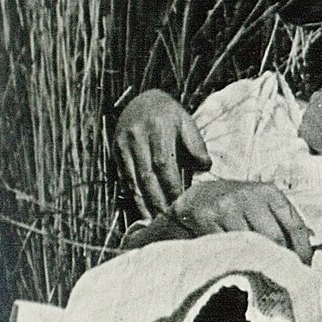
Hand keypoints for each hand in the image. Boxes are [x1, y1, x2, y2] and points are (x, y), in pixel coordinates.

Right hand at [114, 89, 209, 216]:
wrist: (142, 100)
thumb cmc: (169, 115)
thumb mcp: (186, 122)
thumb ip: (196, 144)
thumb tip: (205, 167)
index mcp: (159, 128)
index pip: (164, 163)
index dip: (171, 186)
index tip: (180, 204)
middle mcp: (139, 136)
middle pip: (147, 175)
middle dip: (157, 201)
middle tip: (166, 220)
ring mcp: (125, 144)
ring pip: (133, 180)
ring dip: (143, 203)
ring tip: (153, 221)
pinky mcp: (116, 150)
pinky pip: (124, 177)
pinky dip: (133, 194)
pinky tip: (141, 209)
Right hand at [170, 179, 312, 263]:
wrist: (199, 196)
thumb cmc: (238, 204)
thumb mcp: (263, 203)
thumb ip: (283, 221)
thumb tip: (311, 245)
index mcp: (269, 192)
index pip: (295, 225)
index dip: (303, 251)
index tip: (305, 268)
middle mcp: (250, 197)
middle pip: (275, 239)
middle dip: (282, 261)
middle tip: (285, 279)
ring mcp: (228, 207)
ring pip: (252, 247)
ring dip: (259, 265)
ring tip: (263, 277)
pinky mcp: (208, 219)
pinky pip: (228, 249)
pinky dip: (236, 262)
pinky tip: (239, 267)